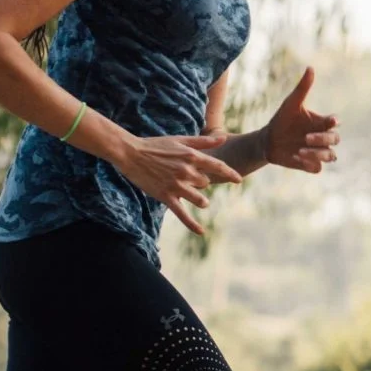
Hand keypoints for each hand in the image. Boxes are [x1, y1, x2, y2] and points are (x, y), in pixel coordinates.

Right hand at [113, 131, 245, 235]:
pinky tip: (201, 232)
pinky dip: (192, 224)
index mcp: (191, 156)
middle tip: (189, 178)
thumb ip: (203, 141)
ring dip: (201, 200)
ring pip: (200, 200)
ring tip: (197, 199)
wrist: (131, 154)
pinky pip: (182, 214)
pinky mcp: (166, 196)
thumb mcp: (180, 140)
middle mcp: (187, 171)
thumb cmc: (155, 145)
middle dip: (201, 183)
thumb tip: (223, 138)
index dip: (230, 174)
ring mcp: (177, 185)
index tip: (239, 181)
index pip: (217, 166)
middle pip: (206, 183)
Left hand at [263, 67, 339, 172]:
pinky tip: (298, 159)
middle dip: (323, 139)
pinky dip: (310, 165)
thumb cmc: (282, 118)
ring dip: (318, 154)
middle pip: (334, 140)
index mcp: (321, 123)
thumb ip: (303, 87)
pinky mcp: (309, 164)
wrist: (268, 139)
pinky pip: (317, 168)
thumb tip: (310, 68)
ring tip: (301, 150)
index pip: (334, 123)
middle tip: (307, 137)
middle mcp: (322, 138)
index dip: (333, 123)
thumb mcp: (291, 103)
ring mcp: (317, 152)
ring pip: (330, 156)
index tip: (330, 121)